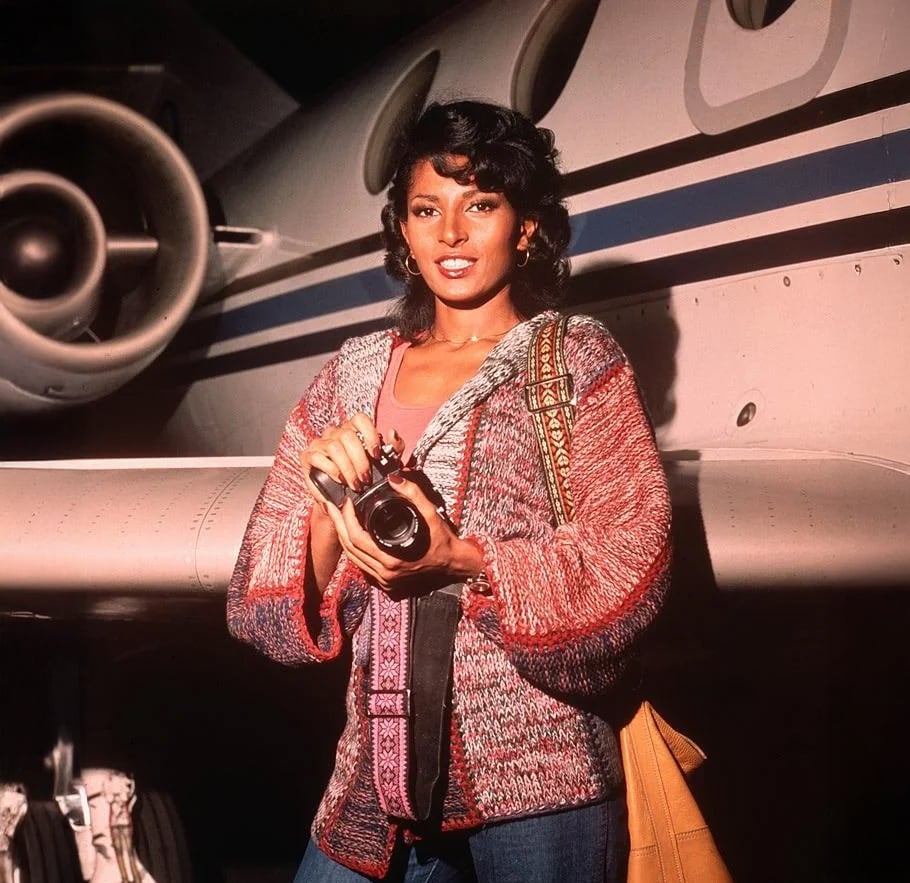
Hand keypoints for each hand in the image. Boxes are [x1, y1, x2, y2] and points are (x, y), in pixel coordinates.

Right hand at [299, 414, 403, 517]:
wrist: (342, 498)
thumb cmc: (362, 477)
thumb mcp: (383, 464)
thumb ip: (393, 448)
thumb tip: (392, 433)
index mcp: (353, 430)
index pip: (359, 419)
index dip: (369, 434)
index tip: (376, 454)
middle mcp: (335, 432)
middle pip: (348, 436)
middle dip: (360, 461)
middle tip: (366, 479)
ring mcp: (320, 443)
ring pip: (334, 447)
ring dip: (348, 469)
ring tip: (355, 484)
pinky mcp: (308, 456)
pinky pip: (318, 457)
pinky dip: (331, 470)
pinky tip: (340, 480)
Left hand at [322, 470, 483, 592]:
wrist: (453, 564)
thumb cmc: (443, 541)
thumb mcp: (432, 514)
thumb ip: (414, 495)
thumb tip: (395, 477)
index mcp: (391, 560)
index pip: (357, 539)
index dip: (346, 518)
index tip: (345, 501)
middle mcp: (384, 573)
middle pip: (349, 548)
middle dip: (338, 525)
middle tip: (330, 505)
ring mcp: (383, 579)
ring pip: (352, 557)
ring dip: (342, 535)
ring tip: (336, 516)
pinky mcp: (384, 580)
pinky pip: (360, 563)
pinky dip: (352, 547)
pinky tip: (348, 532)